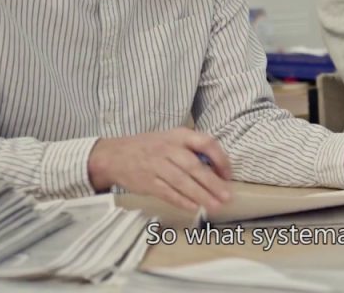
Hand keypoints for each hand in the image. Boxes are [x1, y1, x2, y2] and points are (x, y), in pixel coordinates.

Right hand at [88, 128, 233, 212]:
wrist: (115, 155)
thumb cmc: (151, 147)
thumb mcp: (172, 139)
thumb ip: (192, 150)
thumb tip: (217, 170)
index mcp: (179, 135)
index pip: (206, 143)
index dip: (220, 159)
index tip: (228, 174)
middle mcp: (168, 149)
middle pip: (194, 166)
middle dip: (213, 183)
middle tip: (227, 196)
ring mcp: (156, 166)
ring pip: (182, 182)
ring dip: (201, 195)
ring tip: (215, 206)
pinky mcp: (147, 182)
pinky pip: (168, 193)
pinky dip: (182, 201)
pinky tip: (194, 207)